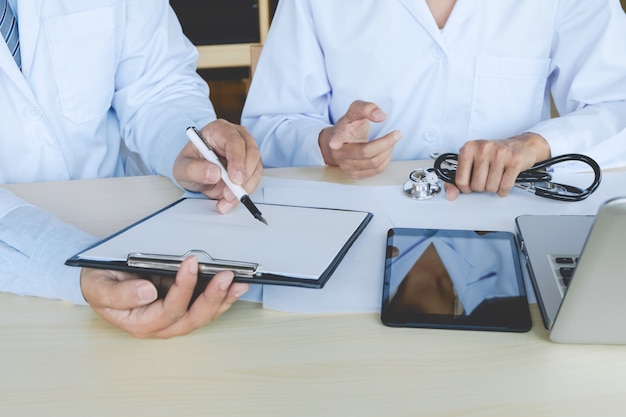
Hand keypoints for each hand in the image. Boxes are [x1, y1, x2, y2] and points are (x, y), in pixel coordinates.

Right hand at [80, 256, 248, 337]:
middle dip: (212, 298)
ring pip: (202, 314)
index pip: (169, 309)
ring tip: (238, 283)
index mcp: (141, 322)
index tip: (191, 264)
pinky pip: (204, 306)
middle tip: (226, 277)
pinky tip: (234, 286)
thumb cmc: (101, 284)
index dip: (183, 287)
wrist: (101, 280)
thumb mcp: (100, 288)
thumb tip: (147, 293)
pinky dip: (221, 296)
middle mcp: (160, 324)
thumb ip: (119, 294)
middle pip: (192, 317)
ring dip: (222, 299)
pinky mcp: (182, 305)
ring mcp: (173, 316)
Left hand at [173, 119, 262, 213]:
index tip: (234, 180)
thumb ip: (194, 169)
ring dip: (245, 187)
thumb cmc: (190, 163)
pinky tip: (231, 199)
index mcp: (218, 130)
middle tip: (230, 194)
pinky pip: (255, 178)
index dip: (237, 160)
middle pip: (251, 152)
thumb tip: (214, 173)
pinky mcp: (251, 164)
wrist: (195, 171)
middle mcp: (236, 136)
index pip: (234, 141)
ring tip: (226, 199)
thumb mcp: (182, 168)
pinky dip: (246, 191)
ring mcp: (246, 150)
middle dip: (244, 177)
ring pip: (256, 167)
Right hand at [319, 100, 401, 178]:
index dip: (336, 140)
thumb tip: (380, 116)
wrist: (339, 143)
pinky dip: (386, 160)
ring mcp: (346, 167)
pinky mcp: (355, 175)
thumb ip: (367, 108)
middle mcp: (339, 154)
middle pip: (365, 152)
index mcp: (337, 136)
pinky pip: (376, 170)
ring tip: (391, 141)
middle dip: (386, 143)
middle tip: (397, 134)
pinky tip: (386, 151)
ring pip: (374, 163)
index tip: (334, 143)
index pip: (336, 138)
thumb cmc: (348, 127)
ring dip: (388, 151)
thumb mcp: (355, 111)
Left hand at [445, 132, 550, 200]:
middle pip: (477, 186)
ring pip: (491, 187)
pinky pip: (505, 186)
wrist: (520, 145)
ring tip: (495, 177)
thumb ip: (458, 179)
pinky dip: (503, 189)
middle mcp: (483, 148)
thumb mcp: (472, 162)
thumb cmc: (493, 154)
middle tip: (486, 178)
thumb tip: (450, 194)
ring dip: (493, 187)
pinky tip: (503, 180)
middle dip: (482, 187)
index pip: (460, 180)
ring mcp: (500, 153)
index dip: (465, 188)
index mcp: (469, 148)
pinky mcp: (514, 160)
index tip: (470, 184)